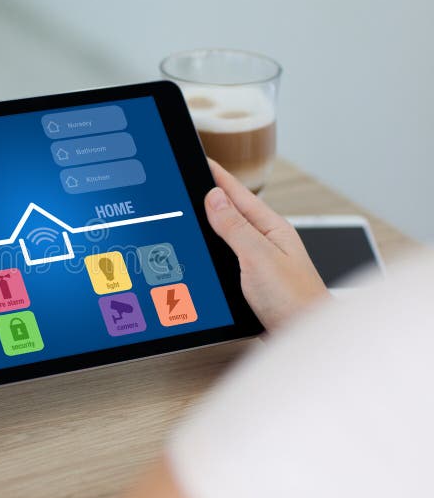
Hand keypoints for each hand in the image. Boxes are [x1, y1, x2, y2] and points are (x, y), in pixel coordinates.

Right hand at [204, 159, 327, 331]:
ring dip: (212, 223)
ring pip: (230, 236)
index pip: (237, 194)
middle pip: (233, 212)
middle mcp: (267, 242)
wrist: (305, 338)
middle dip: (211, 196)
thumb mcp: (258, 257)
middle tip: (191, 180)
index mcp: (272, 229)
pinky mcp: (254, 282)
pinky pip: (229, 256)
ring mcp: (261, 262)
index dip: (217, 176)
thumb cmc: (294, 301)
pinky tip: (207, 251)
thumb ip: (235, 227)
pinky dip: (215, 249)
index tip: (201, 160)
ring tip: (195, 209)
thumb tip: (214, 197)